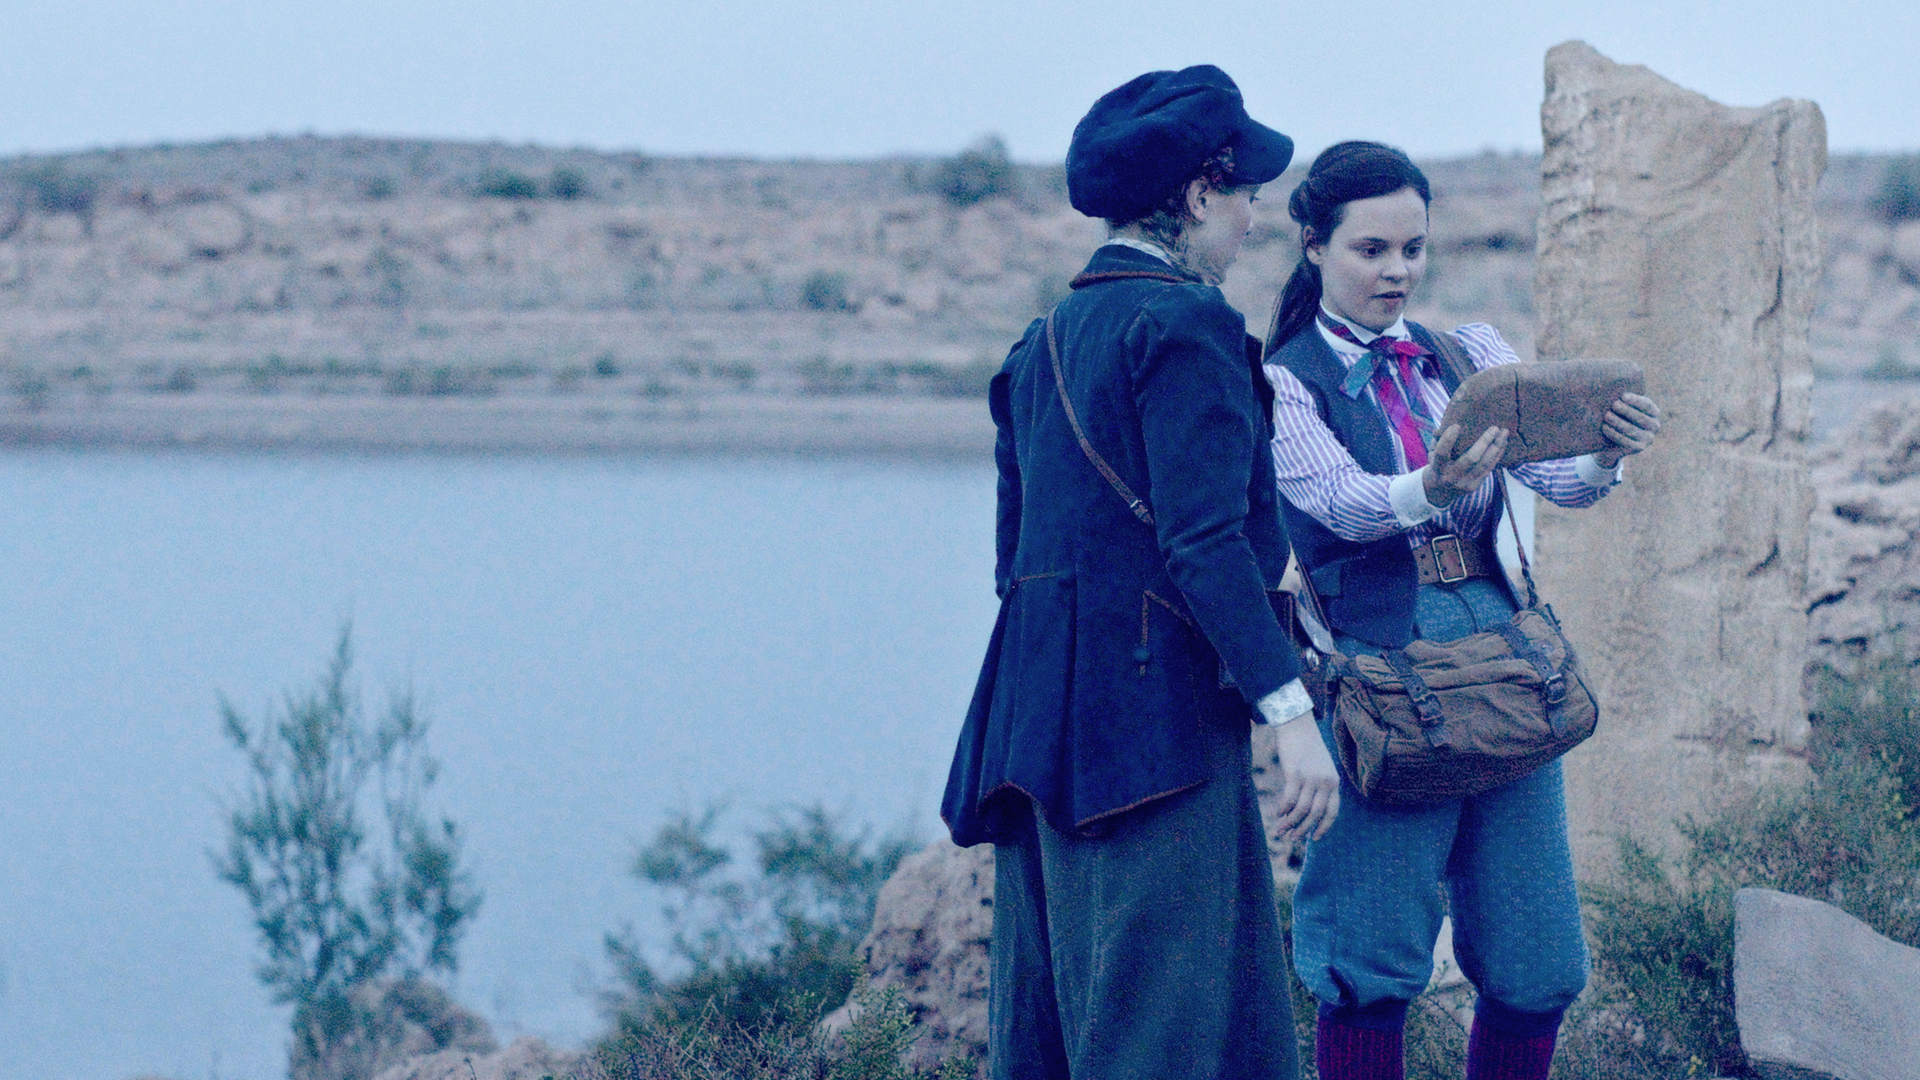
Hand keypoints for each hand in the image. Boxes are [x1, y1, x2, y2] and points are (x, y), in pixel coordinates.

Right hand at [1263, 715, 1339, 840]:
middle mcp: (1325, 782)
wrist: (1298, 725)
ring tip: (1281, 831)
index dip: (1324, 827)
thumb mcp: (1321, 766)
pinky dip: (1282, 810)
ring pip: (1301, 810)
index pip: (1332, 811)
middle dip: (1303, 829)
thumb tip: (1307, 807)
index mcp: (1334, 781)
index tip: (1315, 838)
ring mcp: (1310, 778)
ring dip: (1290, 823)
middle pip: (1316, 814)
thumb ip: (1319, 786)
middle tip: (1293, 838)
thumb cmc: (1307, 746)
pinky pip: (1289, 799)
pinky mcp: (1295, 774)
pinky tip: (1277, 814)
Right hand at [1422, 423, 1507, 506]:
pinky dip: (1497, 455)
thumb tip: (1449, 419)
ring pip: (1485, 464)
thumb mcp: (1432, 453)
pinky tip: (1503, 443)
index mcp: (1437, 467)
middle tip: (1494, 427)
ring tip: (1504, 432)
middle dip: (1484, 442)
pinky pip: (1489, 468)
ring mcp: (1465, 483)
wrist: (1440, 492)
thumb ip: (1438, 439)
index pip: (1442, 453)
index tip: (1457, 425)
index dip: (1448, 440)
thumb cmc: (1437, 465)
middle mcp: (1451, 476)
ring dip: (1497, 446)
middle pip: (1471, 458)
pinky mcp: (1475, 485)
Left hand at [1593, 393, 1661, 467]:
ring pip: (1633, 430)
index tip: (1622, 396)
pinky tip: (1605, 427)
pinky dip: (1615, 434)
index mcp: (1654, 412)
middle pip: (1642, 418)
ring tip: (1606, 416)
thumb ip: (1623, 397)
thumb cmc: (1618, 415)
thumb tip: (1613, 378)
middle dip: (1627, 411)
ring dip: (1619, 422)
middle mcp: (1654, 425)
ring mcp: (1648, 438)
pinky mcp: (1639, 448)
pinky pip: (1627, 442)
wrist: (1612, 440)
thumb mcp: (1623, 405)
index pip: (1648, 405)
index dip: (1636, 401)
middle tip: (1613, 405)